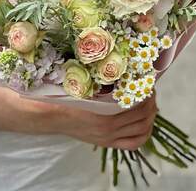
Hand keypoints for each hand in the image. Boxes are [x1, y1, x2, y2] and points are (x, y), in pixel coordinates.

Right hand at [0, 86, 156, 150]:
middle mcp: (107, 128)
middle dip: (150, 100)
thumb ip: (93, 72)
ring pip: (142, 130)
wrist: (45, 114)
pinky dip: (144, 132)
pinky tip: (145, 121)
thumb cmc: (59, 93)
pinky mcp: (106, 143)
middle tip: (148, 87)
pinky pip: (133, 143)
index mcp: (101, 113)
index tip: (146, 78)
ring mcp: (107, 137)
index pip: (135, 103)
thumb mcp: (76, 79)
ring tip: (149, 101)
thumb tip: (110, 53)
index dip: (145, 90)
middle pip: (143, 116)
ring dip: (150, 115)